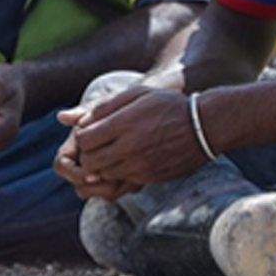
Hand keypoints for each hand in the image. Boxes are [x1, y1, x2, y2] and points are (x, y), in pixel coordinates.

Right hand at [51, 107, 131, 201]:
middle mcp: (82, 168)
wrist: (136, 124)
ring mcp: (98, 178)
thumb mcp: (99, 112)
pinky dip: (124, 189)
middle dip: (95, 187)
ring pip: (98, 194)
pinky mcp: (115, 184)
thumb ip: (81, 115)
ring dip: (111, 189)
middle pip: (80, 187)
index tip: (91, 173)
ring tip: (126, 178)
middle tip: (113, 180)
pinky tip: (136, 180)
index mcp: (72, 152)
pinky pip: (114, 195)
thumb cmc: (111, 113)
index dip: (73, 173)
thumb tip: (62, 116)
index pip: (61, 167)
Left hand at [69, 84, 207, 188]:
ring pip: (103, 173)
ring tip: (113, 152)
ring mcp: (139, 165)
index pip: (84, 139)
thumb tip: (71, 119)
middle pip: (90, 160)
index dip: (83, 136)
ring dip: (101, 164)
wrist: (203, 127)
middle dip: (88, 153)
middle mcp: (129, 147)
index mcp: (124, 123)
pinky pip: (121, 181)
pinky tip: (127, 160)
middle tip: (98, 144)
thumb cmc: (168, 105)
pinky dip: (117, 173)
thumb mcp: (137, 94)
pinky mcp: (148, 177)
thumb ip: (104, 106)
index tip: (92, 131)